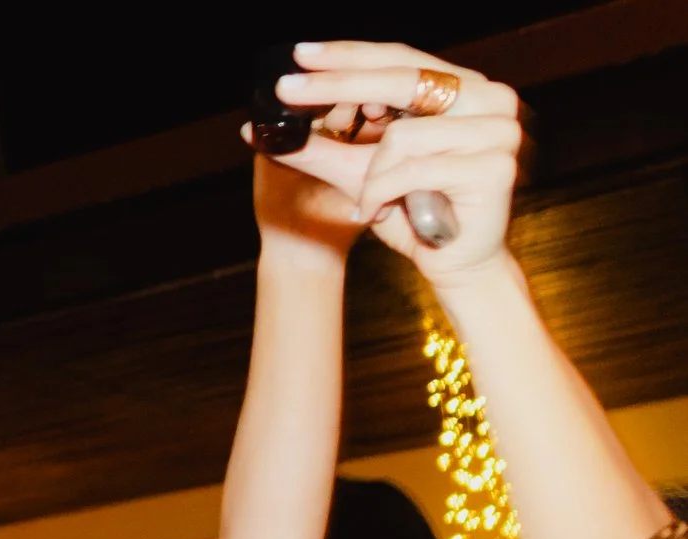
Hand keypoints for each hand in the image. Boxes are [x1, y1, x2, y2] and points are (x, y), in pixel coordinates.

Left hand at [260, 43, 522, 283]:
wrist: (452, 264)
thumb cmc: (408, 213)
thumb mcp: (356, 174)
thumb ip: (320, 146)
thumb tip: (258, 128)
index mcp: (460, 88)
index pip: (399, 59)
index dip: (348, 56)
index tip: (301, 55)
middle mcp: (487, 97)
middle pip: (401, 79)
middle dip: (338, 85)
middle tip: (288, 88)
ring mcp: (498, 129)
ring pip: (401, 134)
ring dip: (370, 176)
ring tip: (370, 200)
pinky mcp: (495, 167)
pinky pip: (413, 170)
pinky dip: (383, 194)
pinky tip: (380, 212)